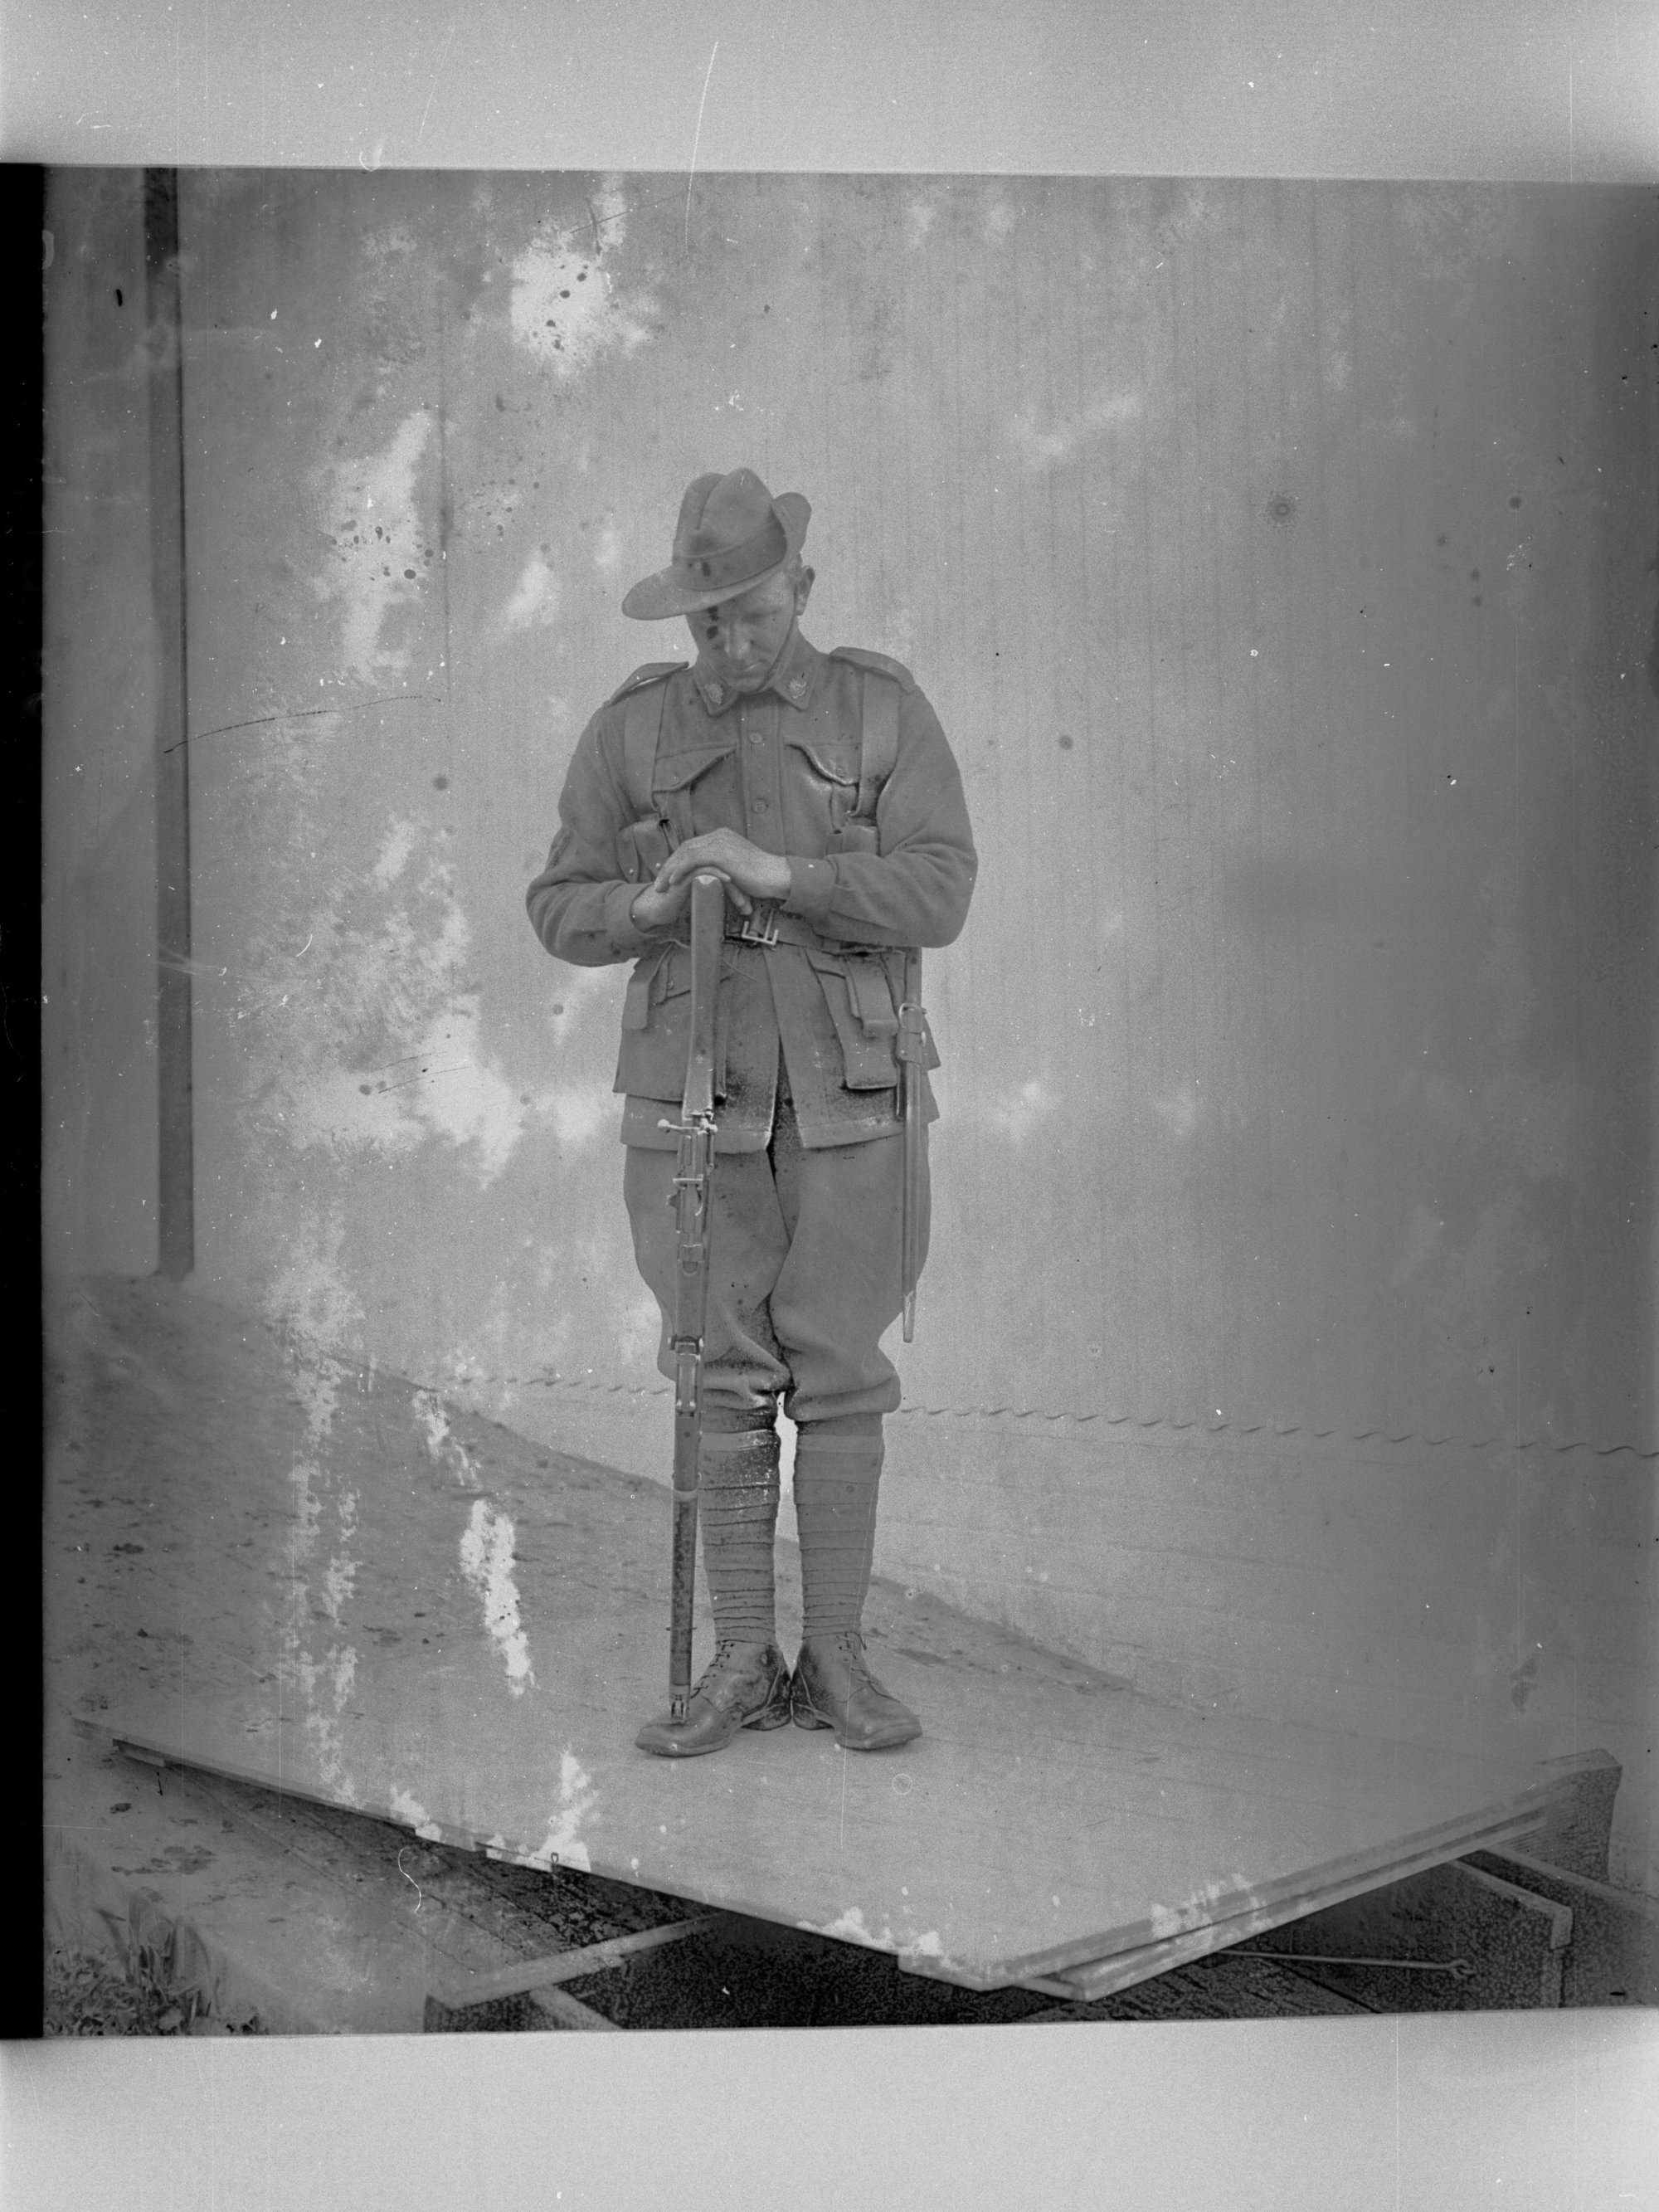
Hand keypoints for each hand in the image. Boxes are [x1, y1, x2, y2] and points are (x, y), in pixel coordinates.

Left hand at [654, 830, 791, 906]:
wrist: (777, 876)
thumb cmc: (762, 878)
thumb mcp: (738, 869)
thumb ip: (723, 869)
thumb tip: (714, 879)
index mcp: (722, 837)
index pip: (692, 846)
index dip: (676, 860)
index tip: (665, 875)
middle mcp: (719, 835)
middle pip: (685, 848)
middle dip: (669, 865)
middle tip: (658, 881)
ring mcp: (720, 842)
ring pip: (685, 853)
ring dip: (670, 870)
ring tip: (661, 885)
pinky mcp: (721, 853)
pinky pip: (693, 859)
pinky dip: (680, 870)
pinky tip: (673, 881)